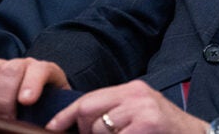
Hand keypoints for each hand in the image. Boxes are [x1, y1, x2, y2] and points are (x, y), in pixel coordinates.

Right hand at [0, 58, 69, 120]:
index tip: (26, 102)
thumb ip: (52, 113)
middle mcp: (23, 64)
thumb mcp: (55, 109)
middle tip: (7, 118)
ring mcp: (2, 66)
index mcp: (45, 70)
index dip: (31, 84)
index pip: (39, 69)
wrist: (37, 104)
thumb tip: (49, 127)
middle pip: (11, 69)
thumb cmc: (47, 108)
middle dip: (6, 97)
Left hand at [47, 80, 208, 133]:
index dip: (67, 114)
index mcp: (132, 89)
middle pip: (88, 110)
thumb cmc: (166, 131)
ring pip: (99, 130)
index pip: (90, 98)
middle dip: (83, 130)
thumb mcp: (141, 113)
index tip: (52, 126)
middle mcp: (136, 94)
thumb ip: (116, 112)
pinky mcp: (147, 125)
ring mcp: (142, 110)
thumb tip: (81, 122)